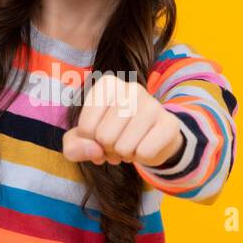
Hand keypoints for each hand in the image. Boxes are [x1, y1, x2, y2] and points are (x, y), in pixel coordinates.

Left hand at [61, 73, 184, 166]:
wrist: (152, 138)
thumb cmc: (113, 133)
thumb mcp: (84, 139)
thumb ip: (73, 146)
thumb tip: (94, 151)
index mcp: (107, 84)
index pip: (86, 128)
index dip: (91, 141)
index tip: (102, 133)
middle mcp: (131, 88)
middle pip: (104, 137)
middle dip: (108, 148)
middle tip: (118, 140)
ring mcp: (153, 104)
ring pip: (124, 147)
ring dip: (124, 154)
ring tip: (131, 143)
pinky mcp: (169, 123)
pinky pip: (144, 153)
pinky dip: (141, 158)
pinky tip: (145, 146)